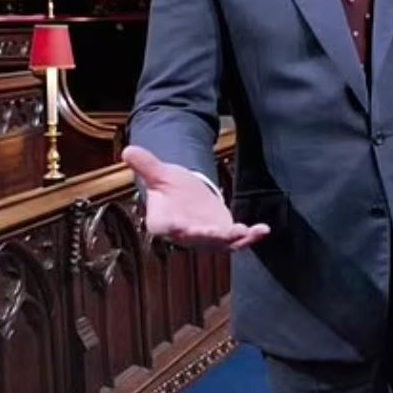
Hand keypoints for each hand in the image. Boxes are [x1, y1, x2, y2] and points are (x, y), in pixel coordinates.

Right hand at [122, 145, 268, 250]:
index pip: (165, 226)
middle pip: (195, 238)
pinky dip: (250, 236)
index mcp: (163, 221)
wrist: (186, 196)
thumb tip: (128, 149)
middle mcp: (185, 234)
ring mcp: (206, 237)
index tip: (179, 228)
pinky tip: (264, 229)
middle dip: (208, 236)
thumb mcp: (159, 173)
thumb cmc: (169, 187)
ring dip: (233, 239)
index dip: (174, 228)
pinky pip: (237, 240)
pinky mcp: (224, 234)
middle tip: (221, 233)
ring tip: (245, 231)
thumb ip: (146, 164)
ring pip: (219, 243)